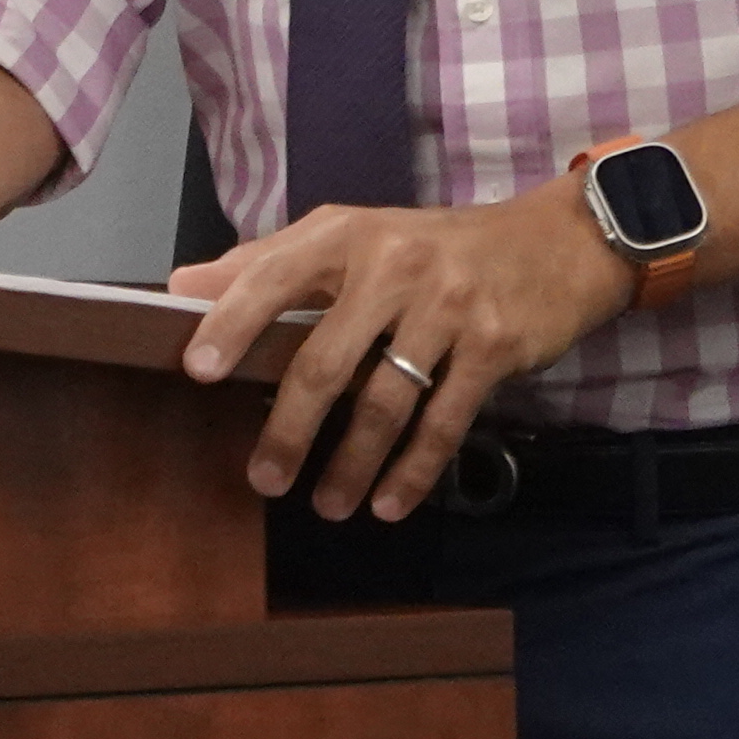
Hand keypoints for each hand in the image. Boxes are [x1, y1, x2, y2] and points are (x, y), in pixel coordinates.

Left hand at [164, 187, 636, 520]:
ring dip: (350, 464)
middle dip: (290, 429)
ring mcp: (449, 305)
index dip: (235, 320)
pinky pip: (443, 421)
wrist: (557, 242)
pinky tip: (388, 503)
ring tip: (329, 505)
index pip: (278, 273)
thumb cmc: (437, 248)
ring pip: (384, 402)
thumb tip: (181, 284)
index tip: (199, 371)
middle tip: (264, 479)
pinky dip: (412, 470)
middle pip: (326, 359)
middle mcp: (397, 263)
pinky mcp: (493, 344)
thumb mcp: (357, 237)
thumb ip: (272, 262)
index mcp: (351, 234)